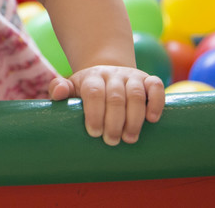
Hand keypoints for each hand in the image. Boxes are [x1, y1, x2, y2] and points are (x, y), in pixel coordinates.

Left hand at [48, 65, 163, 144]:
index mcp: (92, 77)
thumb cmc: (87, 90)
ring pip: (136, 94)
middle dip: (114, 122)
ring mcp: (132, 76)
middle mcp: (112, 75)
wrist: (107, 73)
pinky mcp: (149, 80)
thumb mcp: (71, 88)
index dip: (94, 113)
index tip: (94, 133)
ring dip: (134, 118)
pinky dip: (156, 102)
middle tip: (111, 141)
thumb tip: (58, 93)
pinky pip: (156, 86)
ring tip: (129, 138)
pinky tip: (152, 119)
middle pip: (115, 97)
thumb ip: (59, 89)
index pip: (93, 92)